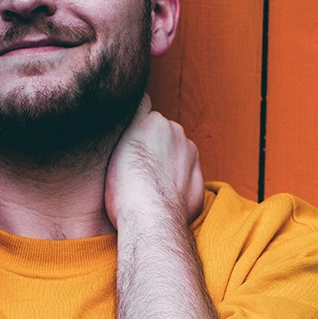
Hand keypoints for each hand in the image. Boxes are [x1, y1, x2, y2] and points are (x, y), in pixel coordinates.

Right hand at [105, 96, 203, 227]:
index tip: (128, 153)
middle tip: (137, 171)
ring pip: (177, 159)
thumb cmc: (126, 185)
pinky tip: (161, 200)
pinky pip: (185, 183)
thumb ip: (135, 115)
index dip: (136, 138)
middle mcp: (179, 136)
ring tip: (149, 187)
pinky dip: (176, 189)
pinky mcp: (198, 184)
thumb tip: (143, 98)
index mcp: (157, 122)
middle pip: (164, 138)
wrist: (150, 220)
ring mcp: (192, 161)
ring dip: (167, 168)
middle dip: (155, 151)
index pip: (147, 121)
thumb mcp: (118, 141)